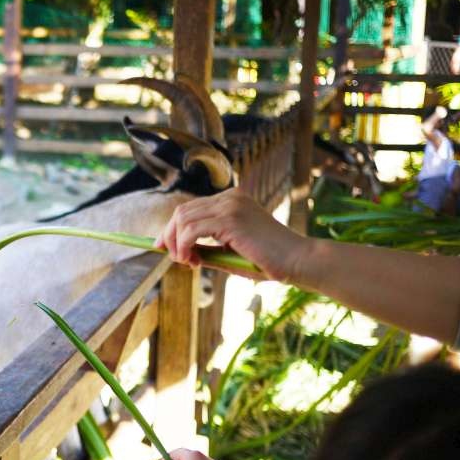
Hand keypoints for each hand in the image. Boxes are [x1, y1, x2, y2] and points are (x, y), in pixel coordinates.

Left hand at [155, 189, 309, 281]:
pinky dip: (184, 246)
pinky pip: (191, 230)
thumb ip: (208, 248)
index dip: (172, 227)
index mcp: (231, 200)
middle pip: (182, 211)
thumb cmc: (269, 260)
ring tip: (188, 262)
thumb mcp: (232, 252)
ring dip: (177, 243)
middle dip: (169, 235)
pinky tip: (192, 261)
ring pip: (183, 219)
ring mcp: (230, 205)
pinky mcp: (230, 219)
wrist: (298, 260)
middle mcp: (229, 197)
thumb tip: (180, 252)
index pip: (191, 208)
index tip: (161, 245)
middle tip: (172, 257)